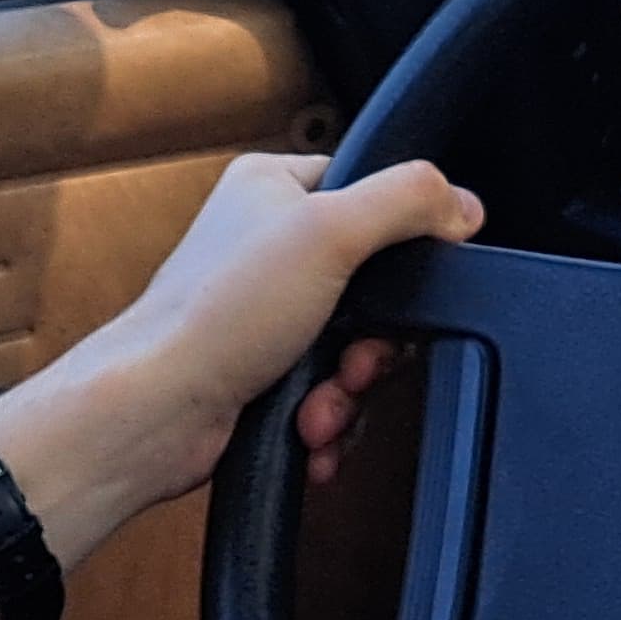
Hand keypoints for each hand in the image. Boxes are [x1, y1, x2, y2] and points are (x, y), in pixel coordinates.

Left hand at [0, 152, 480, 540]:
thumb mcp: (328, 231)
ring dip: (351, 389)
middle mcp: (267, 244)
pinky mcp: (262, 371)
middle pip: (375, 285)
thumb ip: (406, 201)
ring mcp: (264, 313)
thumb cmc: (215, 315)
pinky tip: (313, 433)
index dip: (402, 242)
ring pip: (356, 347)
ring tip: (323, 406)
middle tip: (360, 360)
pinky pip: (329, 393)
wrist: (156, 412)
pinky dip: (329, 420)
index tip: (411, 282)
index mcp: (273, 186)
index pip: (371, 191)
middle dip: (376, 342)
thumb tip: (464, 203)